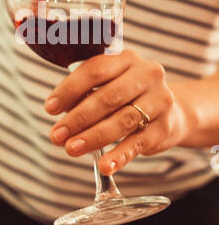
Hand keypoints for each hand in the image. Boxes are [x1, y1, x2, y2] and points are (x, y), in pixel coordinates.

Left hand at [45, 49, 193, 174]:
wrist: (174, 110)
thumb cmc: (130, 95)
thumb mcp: (112, 84)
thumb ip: (88, 92)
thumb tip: (59, 111)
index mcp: (127, 59)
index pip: (95, 70)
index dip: (69, 89)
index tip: (50, 108)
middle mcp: (147, 75)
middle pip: (108, 96)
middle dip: (78, 118)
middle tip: (57, 135)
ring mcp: (160, 100)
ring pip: (123, 120)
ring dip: (94, 137)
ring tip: (72, 149)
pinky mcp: (166, 126)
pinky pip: (139, 143)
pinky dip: (119, 155)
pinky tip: (104, 165)